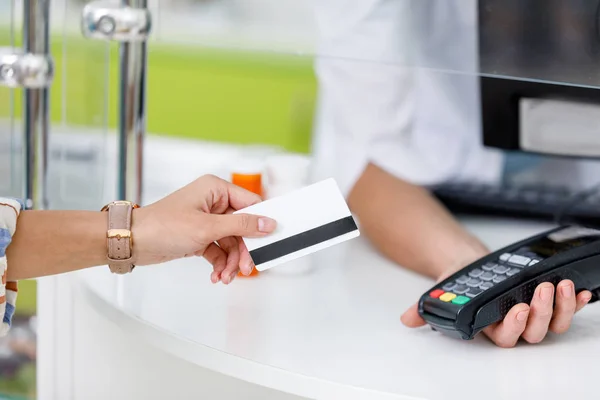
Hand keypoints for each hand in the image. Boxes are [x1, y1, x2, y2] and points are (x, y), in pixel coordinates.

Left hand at [131, 174, 276, 283]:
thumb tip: (268, 223)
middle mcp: (213, 202)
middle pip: (243, 227)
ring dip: (231, 262)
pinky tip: (216, 276)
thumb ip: (242, 226)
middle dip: (243, 251)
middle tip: (246, 268)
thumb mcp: (208, 227)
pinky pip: (219, 250)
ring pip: (232, 242)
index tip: (271, 240)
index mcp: (216, 189)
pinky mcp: (200, 236)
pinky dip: (220, 264)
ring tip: (225, 277)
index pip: (251, 203)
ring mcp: (207, 220)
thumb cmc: (163, 226)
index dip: (261, 223)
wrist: (133, 242)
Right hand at [401, 257, 593, 346]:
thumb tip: (407, 319)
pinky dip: (577, 302)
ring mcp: (533, 314)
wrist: (472, 265)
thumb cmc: (461, 281)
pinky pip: (567, 308)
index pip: (504, 337)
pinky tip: (582, 290)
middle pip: (533, 332)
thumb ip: (426, 308)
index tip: (516, 309)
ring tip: (560, 285)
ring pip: (552, 323)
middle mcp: (515, 324)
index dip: (513, 326)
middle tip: (539, 291)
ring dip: (561, 307)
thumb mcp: (440, 292)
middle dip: (539, 313)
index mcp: (490, 325)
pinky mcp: (547, 301)